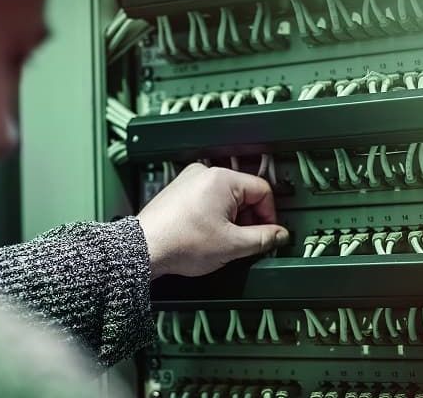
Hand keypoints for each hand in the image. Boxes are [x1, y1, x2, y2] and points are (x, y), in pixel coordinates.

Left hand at [137, 163, 288, 278]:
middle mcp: (205, 173)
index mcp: (222, 178)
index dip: (270, 215)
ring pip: (226, 199)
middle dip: (249, 219)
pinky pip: (208, 201)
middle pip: (244, 194)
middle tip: (245, 241)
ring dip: (231, 220)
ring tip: (222, 241)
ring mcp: (190, 181)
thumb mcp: (233, 245)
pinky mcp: (179, 192)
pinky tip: (207, 236)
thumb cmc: (179, 242)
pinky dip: (214, 218)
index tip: (268, 234)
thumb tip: (278, 235)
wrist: (143, 249)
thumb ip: (263, 239)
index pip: (262, 190)